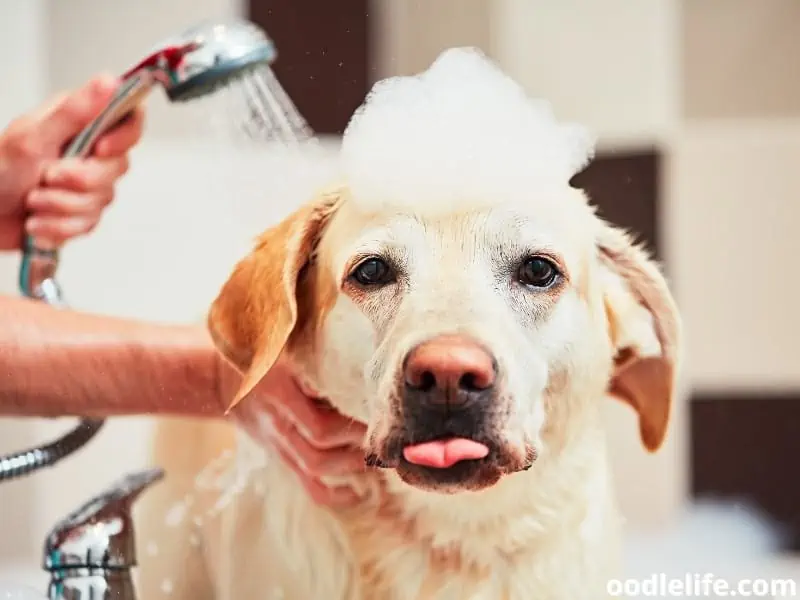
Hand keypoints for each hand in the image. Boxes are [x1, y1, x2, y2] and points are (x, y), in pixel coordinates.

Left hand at [0, 75, 144, 249]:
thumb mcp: (33, 136)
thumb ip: (75, 111)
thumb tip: (108, 82)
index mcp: (79, 123)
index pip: (129, 119)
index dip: (124, 137)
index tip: (100, 149)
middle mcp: (87, 151)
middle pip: (118, 167)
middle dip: (80, 181)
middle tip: (48, 176)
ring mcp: (87, 184)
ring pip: (102, 200)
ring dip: (61, 206)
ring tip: (34, 200)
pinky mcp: (81, 212)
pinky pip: (89, 224)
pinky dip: (59, 226)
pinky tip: (38, 219)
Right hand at [230, 357, 368, 507]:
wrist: (222, 380)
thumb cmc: (263, 353)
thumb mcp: (282, 343)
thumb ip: (314, 350)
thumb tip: (359, 352)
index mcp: (279, 386)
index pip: (317, 414)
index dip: (351, 417)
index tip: (380, 408)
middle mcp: (278, 417)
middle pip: (320, 441)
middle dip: (358, 440)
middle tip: (388, 431)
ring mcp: (279, 441)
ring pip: (316, 466)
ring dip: (353, 463)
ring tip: (380, 451)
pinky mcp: (283, 457)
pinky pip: (307, 486)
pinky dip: (335, 496)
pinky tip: (359, 493)